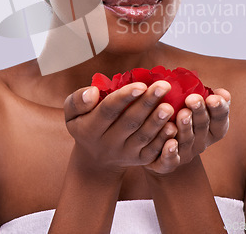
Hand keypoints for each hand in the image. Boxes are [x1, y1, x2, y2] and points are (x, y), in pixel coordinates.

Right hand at [64, 81, 178, 174]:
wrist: (96, 158)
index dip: (124, 97)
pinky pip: (153, 151)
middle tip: (164, 86)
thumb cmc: (85, 123)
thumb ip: (78, 100)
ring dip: (157, 122)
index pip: (108, 110)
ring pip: (143, 137)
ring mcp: (125, 153)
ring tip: (170, 106)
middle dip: (147, 103)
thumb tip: (92, 92)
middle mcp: (108, 143)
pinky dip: (164, 140)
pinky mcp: (139, 160)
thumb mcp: (72, 113)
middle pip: (130, 122)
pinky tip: (174, 127)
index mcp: (90, 128)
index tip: (140, 84)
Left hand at [144, 88, 230, 174]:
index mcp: (212, 128)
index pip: (220, 118)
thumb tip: (222, 93)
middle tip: (193, 99)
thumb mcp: (194, 104)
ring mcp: (186, 153)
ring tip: (182, 114)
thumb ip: (207, 96)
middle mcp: (201, 142)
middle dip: (199, 112)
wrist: (159, 147)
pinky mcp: (168, 163)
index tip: (213, 97)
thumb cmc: (180, 114)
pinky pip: (171, 160)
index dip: (219, 109)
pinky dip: (171, 153)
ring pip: (187, 140)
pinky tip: (169, 143)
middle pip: (202, 127)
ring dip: (185, 127)